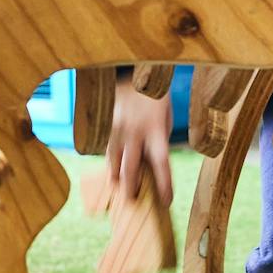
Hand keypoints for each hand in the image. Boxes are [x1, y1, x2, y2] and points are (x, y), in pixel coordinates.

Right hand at [105, 77, 173, 209]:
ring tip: (119, 188)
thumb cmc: (156, 98)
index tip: (166, 201)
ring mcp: (117, 127)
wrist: (135, 70)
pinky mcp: (106, 124)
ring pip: (113, 160)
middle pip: (130, 168)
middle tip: (131, 201)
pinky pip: (106, 148)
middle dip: (131, 187)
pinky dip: (109, 160)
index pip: (161, 164)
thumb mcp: (165, 119)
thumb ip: (159, 141)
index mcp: (155, 129)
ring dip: (116, 176)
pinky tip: (111, 170)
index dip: (164, 185)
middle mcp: (134, 131)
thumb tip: (152, 167)